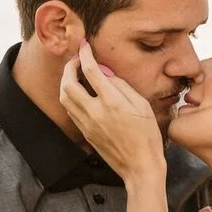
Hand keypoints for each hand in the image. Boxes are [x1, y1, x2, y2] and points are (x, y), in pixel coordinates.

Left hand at [60, 41, 164, 180]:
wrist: (140, 167)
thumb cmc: (147, 136)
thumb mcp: (142, 105)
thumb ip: (121, 86)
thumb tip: (105, 73)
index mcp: (112, 102)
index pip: (90, 71)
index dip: (85, 54)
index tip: (84, 45)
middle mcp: (95, 112)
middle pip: (68, 84)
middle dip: (69, 67)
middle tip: (76, 60)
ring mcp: (87, 124)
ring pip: (64, 98)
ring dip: (66, 82)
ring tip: (75, 75)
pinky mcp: (85, 133)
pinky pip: (71, 111)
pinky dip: (70, 97)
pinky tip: (80, 94)